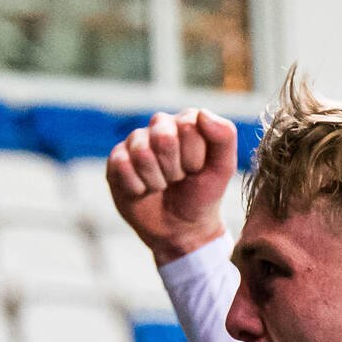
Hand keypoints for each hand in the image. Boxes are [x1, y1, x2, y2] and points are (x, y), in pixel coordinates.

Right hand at [107, 108, 238, 264]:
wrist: (180, 228)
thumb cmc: (202, 194)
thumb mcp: (223, 168)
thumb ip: (224, 136)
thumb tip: (202, 113)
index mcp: (188, 120)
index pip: (188, 127)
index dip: (193, 158)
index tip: (196, 170)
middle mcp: (160, 124)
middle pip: (163, 138)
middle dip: (174, 169)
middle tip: (178, 179)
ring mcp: (136, 141)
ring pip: (141, 152)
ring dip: (156, 180)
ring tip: (161, 185)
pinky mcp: (116, 159)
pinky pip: (121, 165)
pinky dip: (137, 187)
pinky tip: (143, 190)